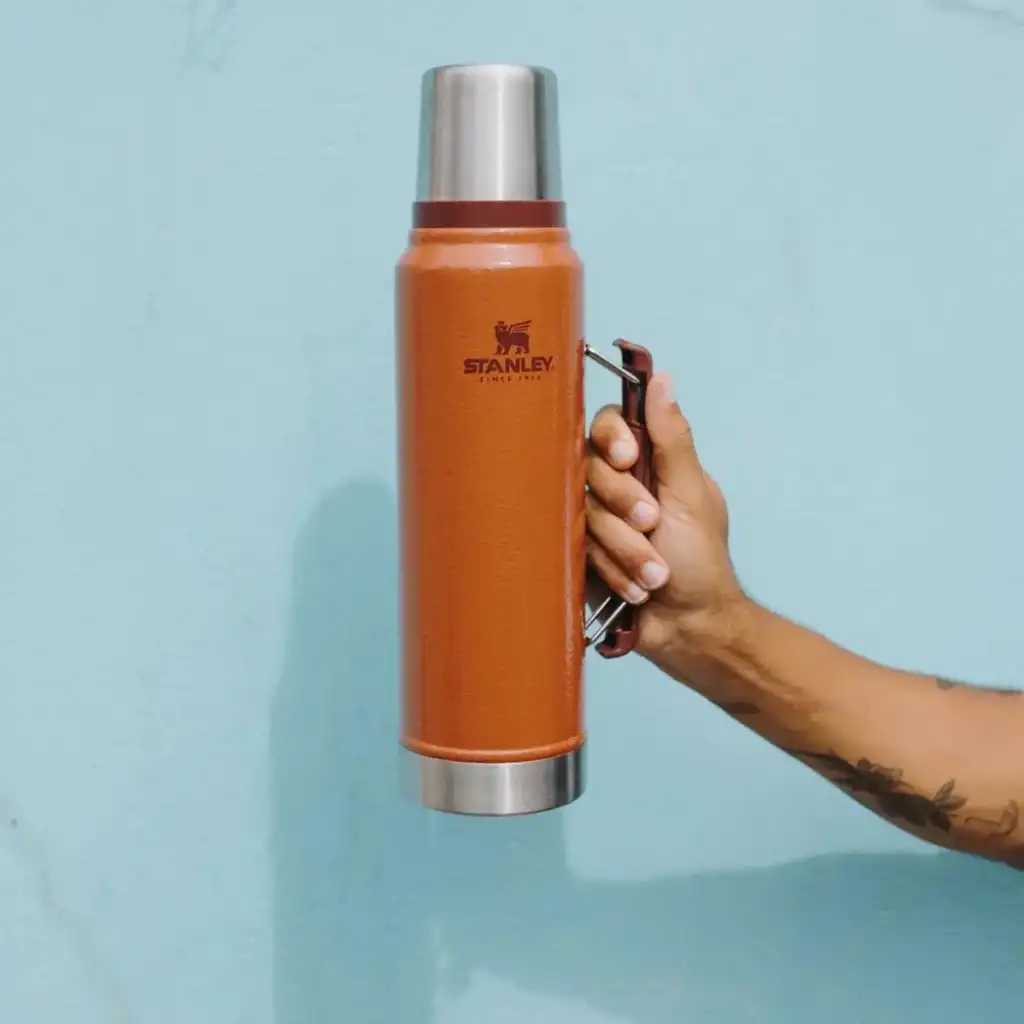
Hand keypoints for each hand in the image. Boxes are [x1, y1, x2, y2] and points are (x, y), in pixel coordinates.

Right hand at [586, 373, 745, 666]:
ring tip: (655, 573)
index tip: (628, 458)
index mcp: (645, 462)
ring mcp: (594, 521)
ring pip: (584, 514)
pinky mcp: (578, 554)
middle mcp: (615, 486)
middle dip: (623, 503)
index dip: (610, 437)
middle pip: (591, 469)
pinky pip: (575, 549)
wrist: (691, 627)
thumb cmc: (701, 561)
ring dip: (625, 548)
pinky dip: (612, 571)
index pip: (607, 425)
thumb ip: (672, 438)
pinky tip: (635, 589)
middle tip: (653, 525)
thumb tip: (661, 378)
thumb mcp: (692, 494)